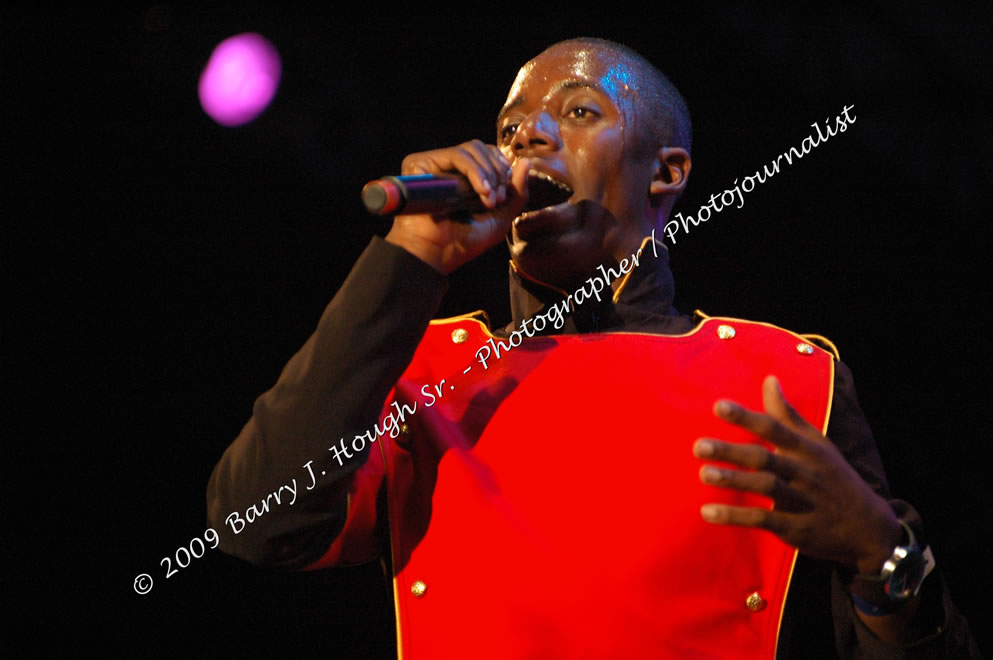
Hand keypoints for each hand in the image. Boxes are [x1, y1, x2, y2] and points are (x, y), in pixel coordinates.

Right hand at [385, 140, 529, 274]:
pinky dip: (475, 171)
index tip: (503, 195)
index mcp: (463, 177)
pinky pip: (456, 156)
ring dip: (487, 172)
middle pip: (480, 148)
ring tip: (488, 198)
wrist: (439, 254)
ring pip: (470, 149)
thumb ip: (516, 192)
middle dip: (497, 171)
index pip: (487, 154)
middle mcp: (448, 168)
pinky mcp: (421, 164)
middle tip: (497, 199)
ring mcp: (434, 165)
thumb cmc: (465, 242)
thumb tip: (526, 162)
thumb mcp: (501, 218)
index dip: (501, 167)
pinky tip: (481, 191)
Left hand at [693, 375, 900, 574]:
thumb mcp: (817, 444)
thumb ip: (787, 414)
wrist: (869, 527)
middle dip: (732, 451)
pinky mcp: (796, 528)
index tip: (718, 406)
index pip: (773, 428)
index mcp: (806, 449)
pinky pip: (763, 520)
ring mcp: (801, 501)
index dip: (746, 417)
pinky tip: (707, 512)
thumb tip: (768, 379)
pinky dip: (736, 517)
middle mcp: (804, 472)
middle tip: (699, 446)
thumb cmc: (834, 477)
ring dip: (734, 481)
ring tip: (703, 473)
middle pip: (765, 458)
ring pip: (766, 488)